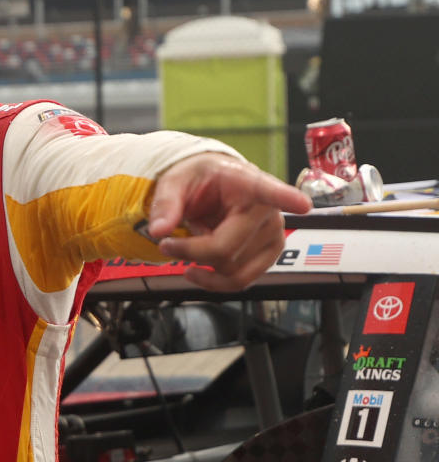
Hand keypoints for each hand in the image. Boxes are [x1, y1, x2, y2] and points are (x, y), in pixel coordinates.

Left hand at [148, 153, 311, 291]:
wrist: (213, 186)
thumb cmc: (200, 179)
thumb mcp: (176, 180)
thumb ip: (166, 203)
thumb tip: (159, 230)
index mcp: (249, 183)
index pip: (269, 191)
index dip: (286, 198)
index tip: (302, 204)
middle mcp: (269, 211)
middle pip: (225, 249)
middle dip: (189, 251)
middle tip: (166, 241)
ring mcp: (274, 236)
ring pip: (231, 270)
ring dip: (201, 266)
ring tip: (187, 246)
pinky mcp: (269, 256)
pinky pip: (241, 281)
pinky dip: (213, 282)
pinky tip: (196, 270)